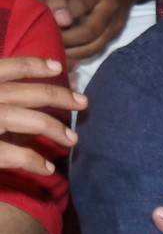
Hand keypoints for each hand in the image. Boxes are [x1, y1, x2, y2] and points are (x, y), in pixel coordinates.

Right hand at [0, 54, 83, 175]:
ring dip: (50, 127)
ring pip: (18, 118)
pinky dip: (30, 160)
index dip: (30, 64)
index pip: (1, 67)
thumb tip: (36, 99)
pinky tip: (47, 168)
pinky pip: (6, 153)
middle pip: (19, 92)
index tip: (59, 67)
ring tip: (72, 139)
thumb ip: (2, 97)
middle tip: (83, 102)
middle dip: (55, 96)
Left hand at [42, 0, 144, 59]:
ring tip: (54, 49)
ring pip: (94, 46)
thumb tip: (50, 17)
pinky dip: (81, 55)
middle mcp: (109, 7)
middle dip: (63, 40)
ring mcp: (115, 22)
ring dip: (72, 52)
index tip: (46, 21)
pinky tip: (67, 52)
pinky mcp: (117, 33)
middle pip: (88, 32)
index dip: (61, 18)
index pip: (78, 7)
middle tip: (45, 39)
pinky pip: (98, 49)